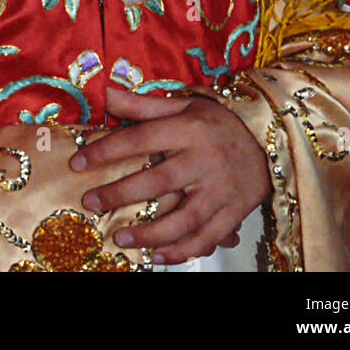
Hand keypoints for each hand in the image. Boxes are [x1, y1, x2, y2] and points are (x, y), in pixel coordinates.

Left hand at [69, 85, 270, 264]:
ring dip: (149, 233)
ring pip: (183, 219)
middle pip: (158, 181)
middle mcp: (205, 160)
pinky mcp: (233, 214)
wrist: (271, 140)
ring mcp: (221, 190)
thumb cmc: (220, 122)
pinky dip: (181, 252)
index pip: (141, 138)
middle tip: (90, 202)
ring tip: (119, 238)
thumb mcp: (185, 105)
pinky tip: (156, 256)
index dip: (107, 150)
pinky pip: (206, 239)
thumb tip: (105, 93)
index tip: (78, 161)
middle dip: (120, 194)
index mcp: (190, 128)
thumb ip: (143, 105)